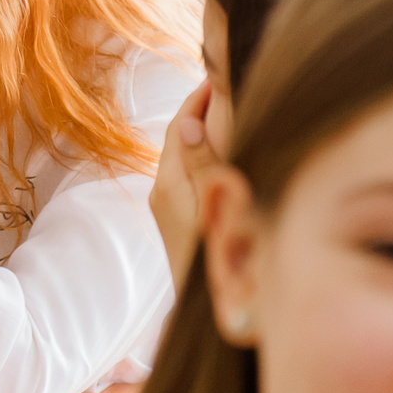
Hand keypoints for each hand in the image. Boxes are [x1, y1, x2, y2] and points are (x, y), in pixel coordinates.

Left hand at [148, 82, 214, 284]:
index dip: (198, 100)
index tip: (217, 74)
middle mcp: (163, 193)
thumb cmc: (216, 266)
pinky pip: (190, 177)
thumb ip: (203, 168)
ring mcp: (169, 210)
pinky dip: (206, 157)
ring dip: (203, 134)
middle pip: (179, 140)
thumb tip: (188, 125)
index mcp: (170, 185)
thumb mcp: (213, 212)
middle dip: (200, 112)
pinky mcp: (179, 223)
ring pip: (184, 158)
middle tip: (226, 84)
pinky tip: (226, 156)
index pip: (179, 128)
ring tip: (229, 110)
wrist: (208, 317)